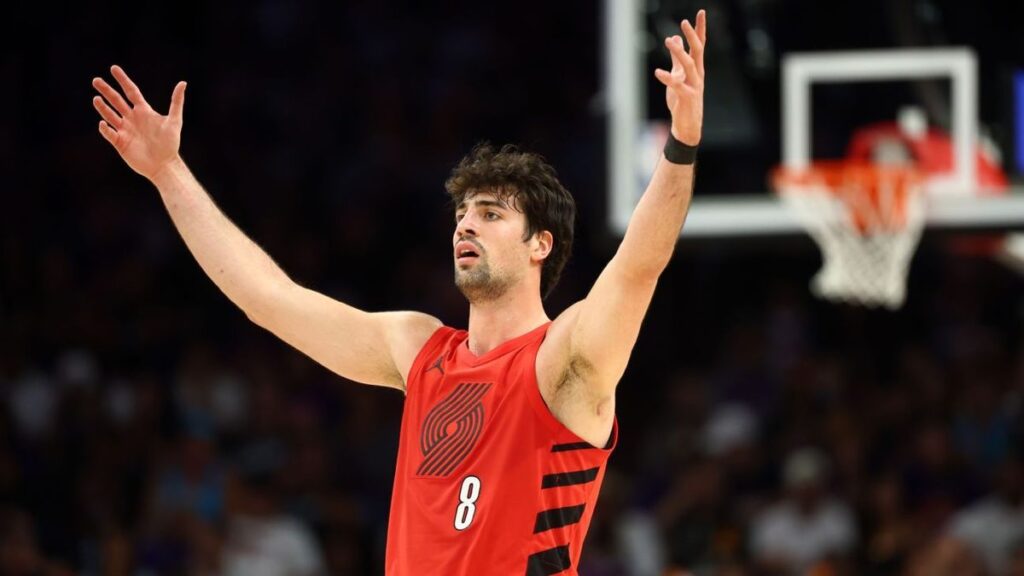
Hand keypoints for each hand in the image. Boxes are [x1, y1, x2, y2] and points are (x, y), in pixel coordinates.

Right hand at [92, 65, 185, 179]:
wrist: (164, 165)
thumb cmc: (170, 143)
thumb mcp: (174, 121)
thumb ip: (176, 102)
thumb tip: (183, 82)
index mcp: (143, 111)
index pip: (131, 91)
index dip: (123, 80)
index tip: (114, 68)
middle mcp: (132, 118)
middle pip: (117, 101)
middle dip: (106, 91)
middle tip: (96, 80)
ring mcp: (125, 130)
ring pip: (110, 115)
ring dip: (103, 107)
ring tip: (96, 98)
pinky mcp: (120, 142)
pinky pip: (109, 134)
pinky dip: (105, 129)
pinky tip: (102, 123)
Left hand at [654, 10, 705, 145]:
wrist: (686, 125)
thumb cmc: (682, 99)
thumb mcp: (679, 75)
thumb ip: (677, 58)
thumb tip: (674, 38)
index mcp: (696, 68)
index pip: (700, 45)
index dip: (699, 29)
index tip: (700, 13)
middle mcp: (698, 75)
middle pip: (697, 52)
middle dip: (692, 36)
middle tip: (684, 22)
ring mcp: (694, 86)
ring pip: (689, 66)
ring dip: (679, 52)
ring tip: (668, 41)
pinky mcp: (686, 97)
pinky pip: (677, 85)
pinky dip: (667, 78)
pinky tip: (658, 72)